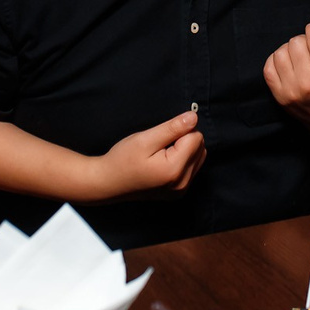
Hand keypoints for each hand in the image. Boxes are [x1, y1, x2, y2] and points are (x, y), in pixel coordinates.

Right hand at [92, 111, 206, 199]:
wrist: (108, 183)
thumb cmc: (122, 159)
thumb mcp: (145, 139)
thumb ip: (172, 128)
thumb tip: (194, 117)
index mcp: (174, 170)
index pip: (196, 138)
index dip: (180, 130)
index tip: (160, 136)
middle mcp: (182, 183)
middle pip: (200, 148)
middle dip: (185, 140)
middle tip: (160, 144)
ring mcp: (181, 190)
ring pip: (199, 157)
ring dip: (185, 150)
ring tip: (162, 152)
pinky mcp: (179, 192)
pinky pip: (192, 168)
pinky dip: (183, 160)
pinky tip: (165, 161)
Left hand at [264, 23, 309, 136]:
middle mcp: (306, 83)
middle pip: (295, 42)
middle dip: (303, 40)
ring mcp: (290, 91)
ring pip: (280, 52)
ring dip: (289, 49)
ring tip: (299, 55)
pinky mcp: (279, 96)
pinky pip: (268, 68)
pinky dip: (276, 60)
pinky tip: (288, 63)